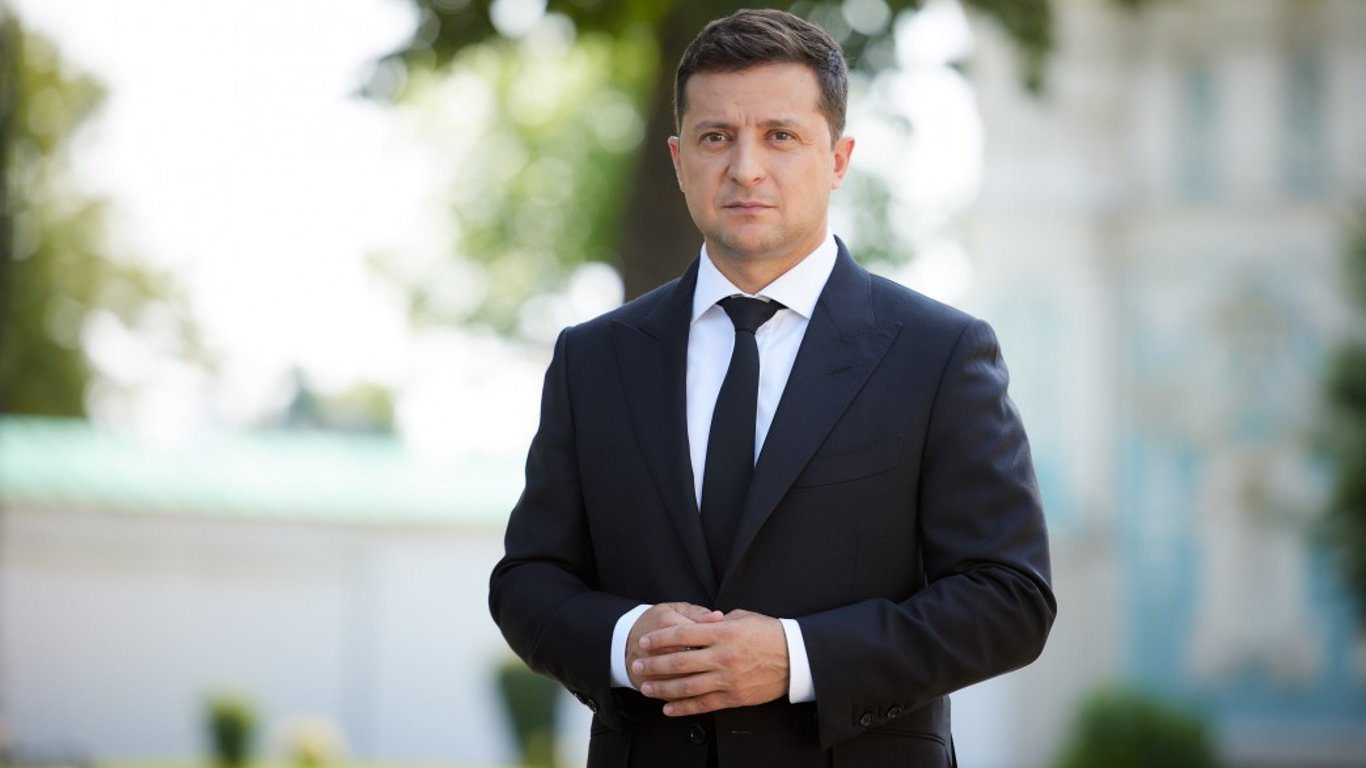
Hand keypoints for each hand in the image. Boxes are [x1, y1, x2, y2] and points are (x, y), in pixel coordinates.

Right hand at [626, 602, 723, 689]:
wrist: (625, 638)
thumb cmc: (657, 622)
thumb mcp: (675, 609)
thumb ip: (698, 613)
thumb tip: (719, 617)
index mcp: (666, 622)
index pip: (694, 633)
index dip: (714, 640)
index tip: (728, 645)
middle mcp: (657, 646)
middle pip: (687, 658)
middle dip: (708, 664)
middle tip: (724, 667)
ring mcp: (649, 666)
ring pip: (678, 679)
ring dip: (698, 684)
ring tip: (716, 683)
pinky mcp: (646, 682)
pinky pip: (668, 693)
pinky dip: (683, 698)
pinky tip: (699, 696)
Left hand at [633, 609, 788, 715]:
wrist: (795, 658)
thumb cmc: (769, 633)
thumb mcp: (743, 617)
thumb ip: (717, 622)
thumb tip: (697, 624)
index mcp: (723, 633)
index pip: (683, 634)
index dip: (661, 639)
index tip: (645, 642)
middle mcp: (723, 656)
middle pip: (680, 662)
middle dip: (654, 665)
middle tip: (637, 666)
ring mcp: (728, 679)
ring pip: (687, 686)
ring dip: (663, 688)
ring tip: (646, 688)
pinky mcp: (734, 697)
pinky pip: (703, 704)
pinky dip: (683, 708)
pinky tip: (668, 708)